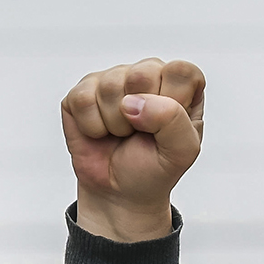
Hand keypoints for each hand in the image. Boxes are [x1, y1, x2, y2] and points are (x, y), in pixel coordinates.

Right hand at [61, 59, 204, 241]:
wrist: (119, 192)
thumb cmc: (153, 168)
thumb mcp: (182, 152)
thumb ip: (174, 121)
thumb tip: (134, 102)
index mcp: (179, 85)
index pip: (181, 71)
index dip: (172, 101)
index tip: (166, 127)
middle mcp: (147, 75)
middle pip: (142, 73)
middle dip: (141, 116)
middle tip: (141, 132)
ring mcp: (113, 79)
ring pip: (110, 86)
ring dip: (116, 124)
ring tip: (121, 134)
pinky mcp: (82, 91)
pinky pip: (83, 99)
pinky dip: (92, 126)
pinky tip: (101, 132)